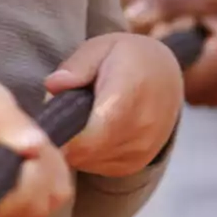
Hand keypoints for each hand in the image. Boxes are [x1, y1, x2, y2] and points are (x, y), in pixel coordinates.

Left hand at [46, 32, 184, 177]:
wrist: (167, 75)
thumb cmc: (127, 58)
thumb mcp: (101, 47)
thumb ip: (77, 66)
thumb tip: (53, 85)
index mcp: (128, 95)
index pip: (89, 136)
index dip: (62, 136)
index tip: (48, 122)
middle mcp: (140, 128)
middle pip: (84, 152)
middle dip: (63, 141)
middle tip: (58, 119)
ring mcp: (141, 149)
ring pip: (89, 162)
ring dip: (75, 148)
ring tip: (78, 122)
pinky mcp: (137, 162)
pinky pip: (100, 168)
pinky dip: (89, 155)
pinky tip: (91, 133)